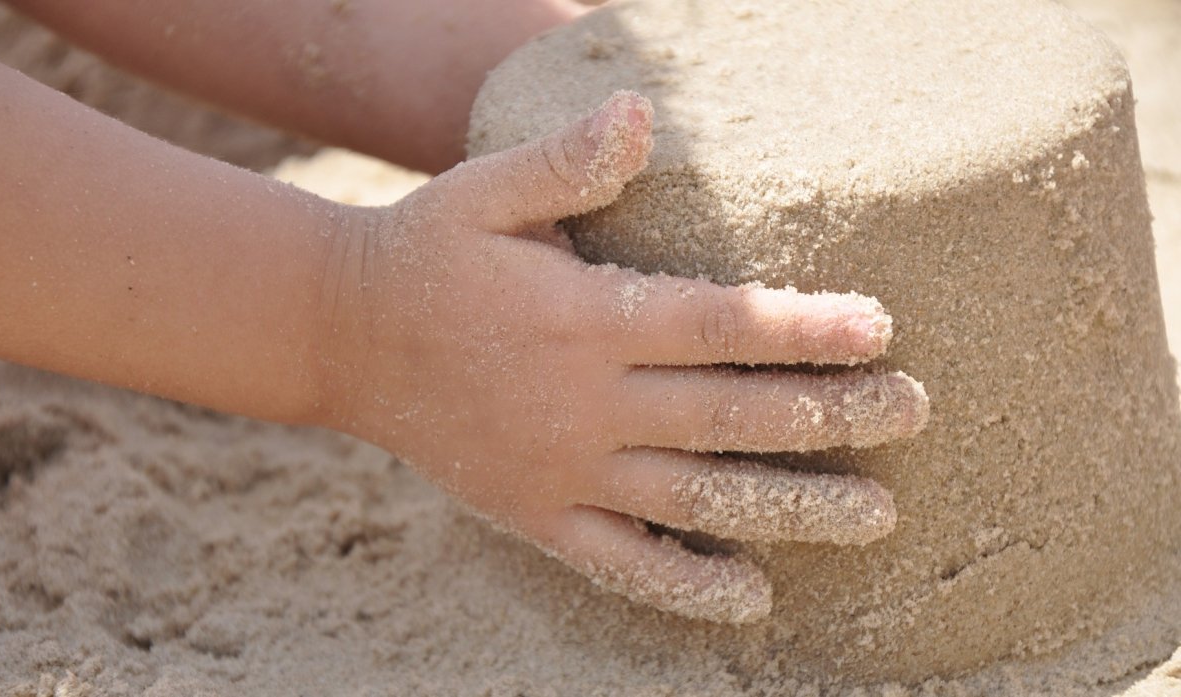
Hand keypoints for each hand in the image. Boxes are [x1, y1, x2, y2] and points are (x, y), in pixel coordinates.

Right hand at [319, 92, 927, 622]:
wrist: (340, 336)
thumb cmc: (426, 254)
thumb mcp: (483, 191)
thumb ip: (566, 161)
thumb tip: (643, 112)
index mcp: (583, 318)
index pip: (718, 325)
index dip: (803, 329)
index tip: (880, 332)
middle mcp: (583, 404)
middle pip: (729, 416)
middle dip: (828, 415)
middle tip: (915, 414)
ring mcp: (560, 471)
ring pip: (695, 500)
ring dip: (790, 508)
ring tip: (876, 514)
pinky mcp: (534, 515)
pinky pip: (620, 566)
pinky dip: (685, 586)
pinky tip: (752, 596)